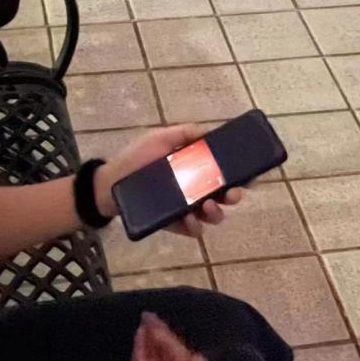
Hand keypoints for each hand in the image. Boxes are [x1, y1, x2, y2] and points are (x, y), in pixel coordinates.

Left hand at [94, 124, 244, 237]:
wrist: (108, 184)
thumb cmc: (135, 159)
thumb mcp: (158, 139)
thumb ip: (183, 133)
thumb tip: (209, 130)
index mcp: (195, 168)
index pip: (224, 173)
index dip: (241, 175)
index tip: (252, 175)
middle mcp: (195, 190)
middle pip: (225, 196)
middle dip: (234, 195)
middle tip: (232, 193)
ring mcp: (186, 209)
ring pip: (213, 215)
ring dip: (216, 212)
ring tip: (207, 205)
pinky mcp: (174, 225)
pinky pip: (192, 230)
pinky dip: (195, 227)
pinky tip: (191, 221)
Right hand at [103, 312, 207, 360]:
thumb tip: (201, 356)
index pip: (182, 356)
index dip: (173, 340)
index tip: (162, 325)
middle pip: (167, 354)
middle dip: (161, 335)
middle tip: (150, 315)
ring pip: (153, 356)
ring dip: (150, 338)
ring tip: (144, 319)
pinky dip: (140, 348)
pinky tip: (138, 333)